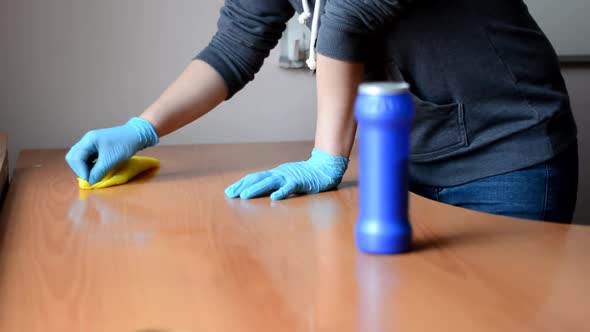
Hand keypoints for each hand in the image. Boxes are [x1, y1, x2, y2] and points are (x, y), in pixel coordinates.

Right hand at [65, 117, 158, 184]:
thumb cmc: (124, 144)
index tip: (90, 180)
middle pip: (74, 157)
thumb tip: (90, 182)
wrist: (137, 135)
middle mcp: (87, 141)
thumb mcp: (111, 159)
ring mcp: (92, 144)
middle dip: (80, 169)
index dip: (81, 171)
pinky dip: (90, 166)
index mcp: (89, 140)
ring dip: (85, 168)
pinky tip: (97, 170)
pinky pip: (88, 158)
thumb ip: (98, 171)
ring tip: (95, 175)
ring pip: (80, 158)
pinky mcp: (97, 148)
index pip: (75, 158)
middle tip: (90, 178)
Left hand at [225, 148, 348, 199]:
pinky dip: (282, 192)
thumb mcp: (286, 178)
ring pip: (270, 183)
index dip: (241, 184)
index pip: (254, 178)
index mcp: (275, 174)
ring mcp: (289, 178)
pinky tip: (274, 198)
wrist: (324, 168)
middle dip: (242, 186)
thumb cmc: (305, 176)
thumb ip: (275, 183)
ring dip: (256, 189)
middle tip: (230, 194)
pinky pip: (290, 188)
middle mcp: (279, 174)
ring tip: (244, 196)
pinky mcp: (300, 183)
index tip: (229, 191)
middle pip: (257, 179)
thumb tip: (259, 190)